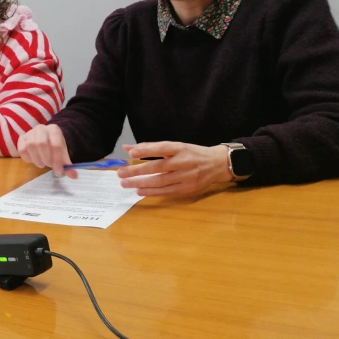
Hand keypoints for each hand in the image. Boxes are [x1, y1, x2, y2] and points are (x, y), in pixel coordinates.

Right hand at [17, 124, 77, 177]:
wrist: (47, 139)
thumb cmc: (55, 147)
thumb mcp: (63, 154)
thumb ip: (67, 164)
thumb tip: (74, 176)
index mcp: (54, 130)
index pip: (56, 145)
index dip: (57, 160)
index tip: (58, 172)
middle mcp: (41, 128)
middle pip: (42, 144)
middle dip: (46, 159)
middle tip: (49, 166)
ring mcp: (30, 132)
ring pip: (30, 146)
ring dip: (37, 159)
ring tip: (42, 164)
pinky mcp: (21, 138)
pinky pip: (22, 150)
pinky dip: (28, 158)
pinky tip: (33, 160)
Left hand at [117, 142, 232, 196]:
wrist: (217, 164)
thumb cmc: (192, 153)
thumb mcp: (174, 146)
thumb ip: (150, 147)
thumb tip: (127, 148)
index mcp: (180, 148)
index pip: (162, 148)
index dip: (147, 150)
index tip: (131, 153)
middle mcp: (184, 162)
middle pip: (158, 167)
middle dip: (138, 171)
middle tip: (121, 173)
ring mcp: (187, 177)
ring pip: (161, 181)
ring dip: (141, 183)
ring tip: (126, 183)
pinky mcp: (188, 189)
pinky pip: (167, 191)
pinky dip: (152, 192)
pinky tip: (140, 191)